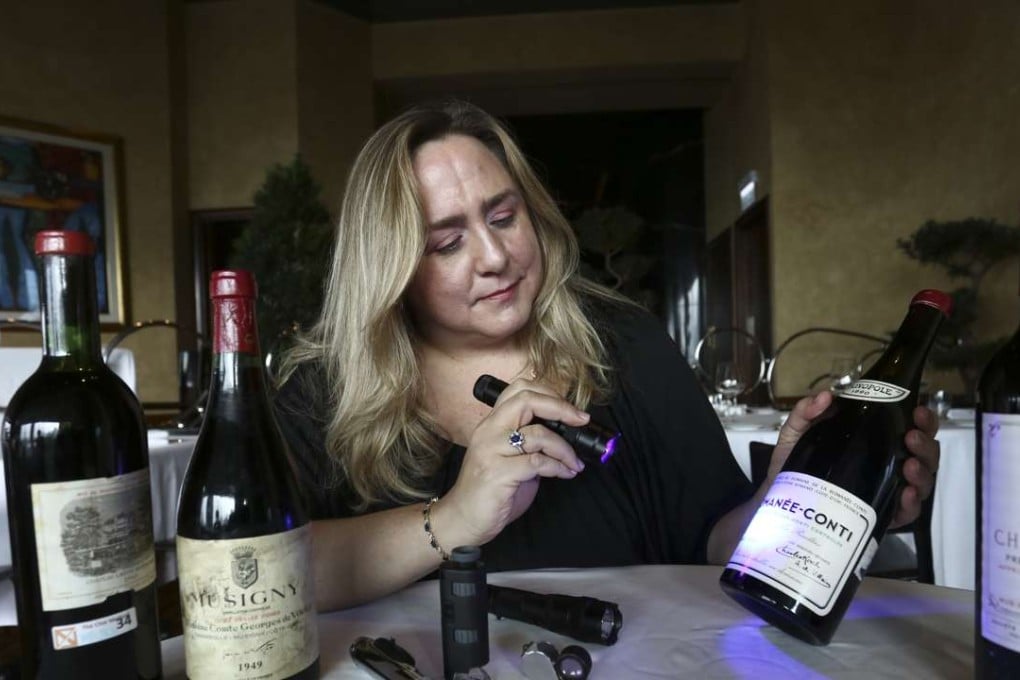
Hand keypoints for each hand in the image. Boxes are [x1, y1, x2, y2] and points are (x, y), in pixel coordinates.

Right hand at [437, 379, 587, 546]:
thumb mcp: (510, 457)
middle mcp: (489, 431)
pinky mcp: (497, 474)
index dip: (549, 393)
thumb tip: (566, 432)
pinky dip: (558, 467)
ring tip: (574, 462)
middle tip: (581, 421)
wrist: (463, 519)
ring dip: (565, 449)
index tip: (572, 410)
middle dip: (561, 408)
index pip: (519, 389)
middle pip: (526, 400)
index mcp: (492, 423)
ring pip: (538, 434)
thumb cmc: (490, 489)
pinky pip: (537, 462)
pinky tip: (565, 474)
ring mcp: (491, 451)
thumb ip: (529, 441)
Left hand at [767, 391, 939, 528]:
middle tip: (911, 437)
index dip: (923, 419)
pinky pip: (907, 511)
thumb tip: (826, 396)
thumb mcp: (797, 430)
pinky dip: (912, 503)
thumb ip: (806, 411)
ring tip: (909, 465)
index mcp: (877, 439)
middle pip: (925, 452)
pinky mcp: (883, 513)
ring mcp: (889, 488)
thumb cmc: (795, 459)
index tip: (918, 411)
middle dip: (926, 443)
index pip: (911, 426)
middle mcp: (890, 462)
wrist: (780, 495)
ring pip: (922, 480)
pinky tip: (906, 493)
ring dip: (922, 471)